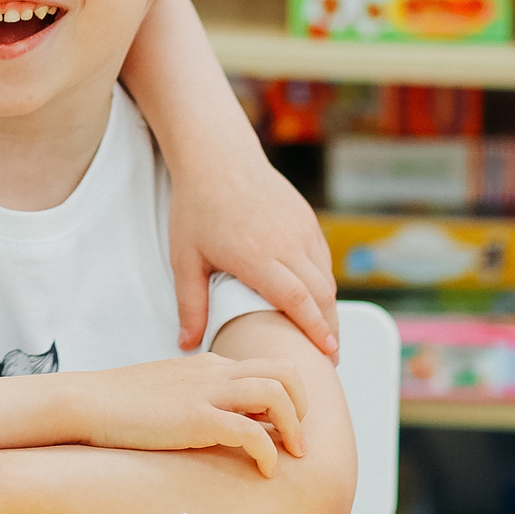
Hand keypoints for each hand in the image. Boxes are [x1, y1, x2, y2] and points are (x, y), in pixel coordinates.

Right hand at [65, 353, 306, 475]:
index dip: (287, 399)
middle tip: (297, 440)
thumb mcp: (169, 390)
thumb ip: (198, 396)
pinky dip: (266, 452)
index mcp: (210, 365)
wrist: (87, 401)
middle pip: (285, 372)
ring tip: (289, 455)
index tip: (284, 428)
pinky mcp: (195, 419)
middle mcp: (215, 372)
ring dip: (292, 426)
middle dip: (302, 406)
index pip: (267, 369)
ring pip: (276, 393)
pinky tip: (263, 470)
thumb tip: (219, 420)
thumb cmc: (120, 403)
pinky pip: (250, 431)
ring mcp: (206, 393)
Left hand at [168, 145, 338, 357]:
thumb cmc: (197, 206)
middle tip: (330, 356)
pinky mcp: (306, 217)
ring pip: (326, 276)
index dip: (315, 329)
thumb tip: (186, 345)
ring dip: (329, 306)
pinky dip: (324, 281)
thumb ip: (190, 304)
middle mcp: (285, 242)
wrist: (217, 157)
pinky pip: (322, 257)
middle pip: (321, 293)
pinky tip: (317, 298)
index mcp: (256, 255)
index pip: (298, 300)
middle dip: (330, 327)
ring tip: (325, 332)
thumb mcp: (185, 257)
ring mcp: (300, 228)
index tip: (327, 352)